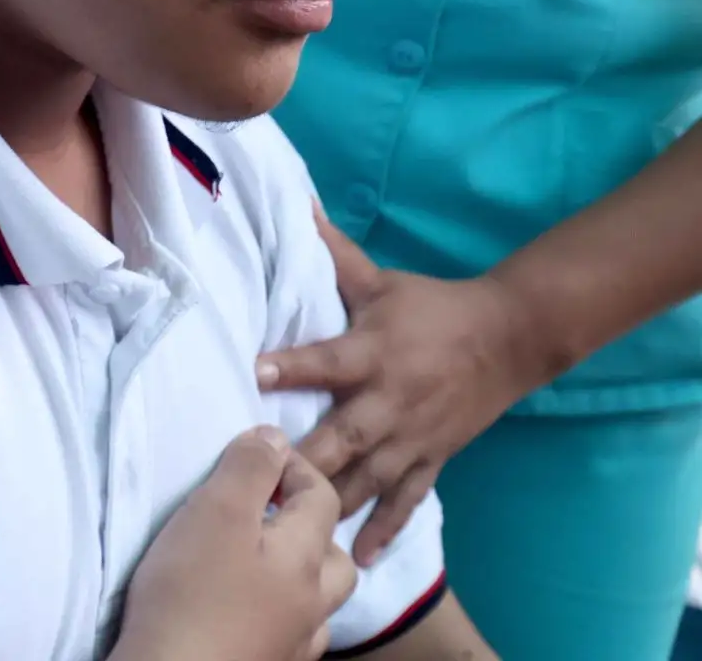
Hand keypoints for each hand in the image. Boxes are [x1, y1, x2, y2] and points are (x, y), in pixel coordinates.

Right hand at [113, 427, 354, 660]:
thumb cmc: (191, 591)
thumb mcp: (214, 510)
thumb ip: (248, 469)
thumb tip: (275, 437)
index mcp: (305, 557)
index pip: (322, 496)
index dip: (293, 466)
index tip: (253, 455)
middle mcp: (313, 603)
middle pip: (336, 558)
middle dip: (309, 527)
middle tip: (263, 512)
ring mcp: (295, 644)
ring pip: (320, 603)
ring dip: (301, 576)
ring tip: (260, 563)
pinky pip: (293, 636)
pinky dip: (282, 616)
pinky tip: (252, 613)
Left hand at [257, 205, 547, 563]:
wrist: (510, 338)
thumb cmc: (431, 307)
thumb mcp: (381, 279)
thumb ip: (333, 252)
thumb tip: (293, 204)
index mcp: (374, 351)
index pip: (326, 359)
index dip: (291, 365)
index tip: (253, 372)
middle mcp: (390, 400)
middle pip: (344, 436)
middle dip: (304, 459)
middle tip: (263, 480)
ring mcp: (411, 438)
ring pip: (367, 479)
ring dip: (331, 504)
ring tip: (292, 530)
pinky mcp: (430, 461)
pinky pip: (404, 502)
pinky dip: (383, 531)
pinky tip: (356, 559)